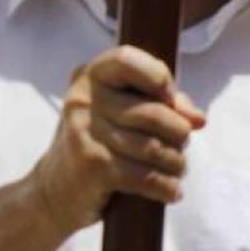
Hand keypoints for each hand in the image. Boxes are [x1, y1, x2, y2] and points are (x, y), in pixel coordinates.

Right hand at [30, 46, 207, 232]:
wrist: (51, 191)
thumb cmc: (99, 143)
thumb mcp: (124, 113)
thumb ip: (164, 105)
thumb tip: (198, 120)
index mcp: (91, 77)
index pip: (127, 59)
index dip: (158, 77)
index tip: (169, 99)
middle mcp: (83, 101)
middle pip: (154, 113)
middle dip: (179, 133)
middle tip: (180, 144)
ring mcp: (85, 134)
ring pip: (154, 148)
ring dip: (176, 162)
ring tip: (177, 168)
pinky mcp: (92, 166)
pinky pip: (145, 176)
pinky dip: (167, 186)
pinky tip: (171, 190)